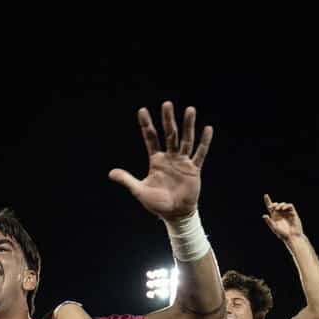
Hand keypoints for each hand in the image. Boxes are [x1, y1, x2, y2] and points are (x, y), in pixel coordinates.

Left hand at [109, 101, 212, 220]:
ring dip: (188, 125)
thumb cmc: (157, 203)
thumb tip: (110, 173)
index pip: (151, 138)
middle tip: (167, 104)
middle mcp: (170, 157)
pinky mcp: (194, 169)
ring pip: (186, 140)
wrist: (174, 214)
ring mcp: (182, 162)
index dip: (146, 125)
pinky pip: (200, 154)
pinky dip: (204, 142)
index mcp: (156, 160)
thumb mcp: (140, 191)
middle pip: (169, 134)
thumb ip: (127, 180)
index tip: (142, 110)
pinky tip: (207, 129)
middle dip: (168, 120)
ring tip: (190, 109)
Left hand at [262, 194, 304, 240]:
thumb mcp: (274, 228)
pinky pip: (290, 206)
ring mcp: (287, 213)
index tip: (265, 195)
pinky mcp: (293, 213)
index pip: (271, 207)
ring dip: (280, 205)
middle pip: (276, 205)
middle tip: (272, 207)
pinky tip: (283, 208)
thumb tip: (264, 215)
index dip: (268, 201)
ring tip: (278, 209)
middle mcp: (280, 214)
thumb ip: (269, 222)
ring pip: (283, 204)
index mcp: (275, 217)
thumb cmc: (283, 234)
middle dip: (273, 204)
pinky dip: (286, 205)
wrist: (292, 236)